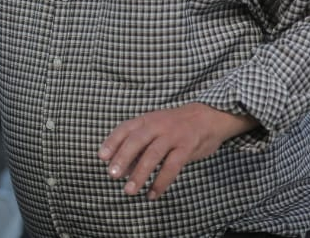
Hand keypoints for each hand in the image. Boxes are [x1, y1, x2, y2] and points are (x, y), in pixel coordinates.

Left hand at [98, 102, 257, 198]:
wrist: (208, 116)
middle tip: (112, 175)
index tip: (101, 157)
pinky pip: (172, 167)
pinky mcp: (187, 147)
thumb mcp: (155, 128)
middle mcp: (157, 125)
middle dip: (122, 159)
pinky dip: (161, 182)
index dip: (112, 142)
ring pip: (153, 156)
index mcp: (146, 119)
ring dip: (139, 174)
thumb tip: (122, 167)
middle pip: (136, 141)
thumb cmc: (175, 126)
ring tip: (129, 191)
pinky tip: (152, 194)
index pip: (124, 129)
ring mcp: (172, 136)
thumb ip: (139, 145)